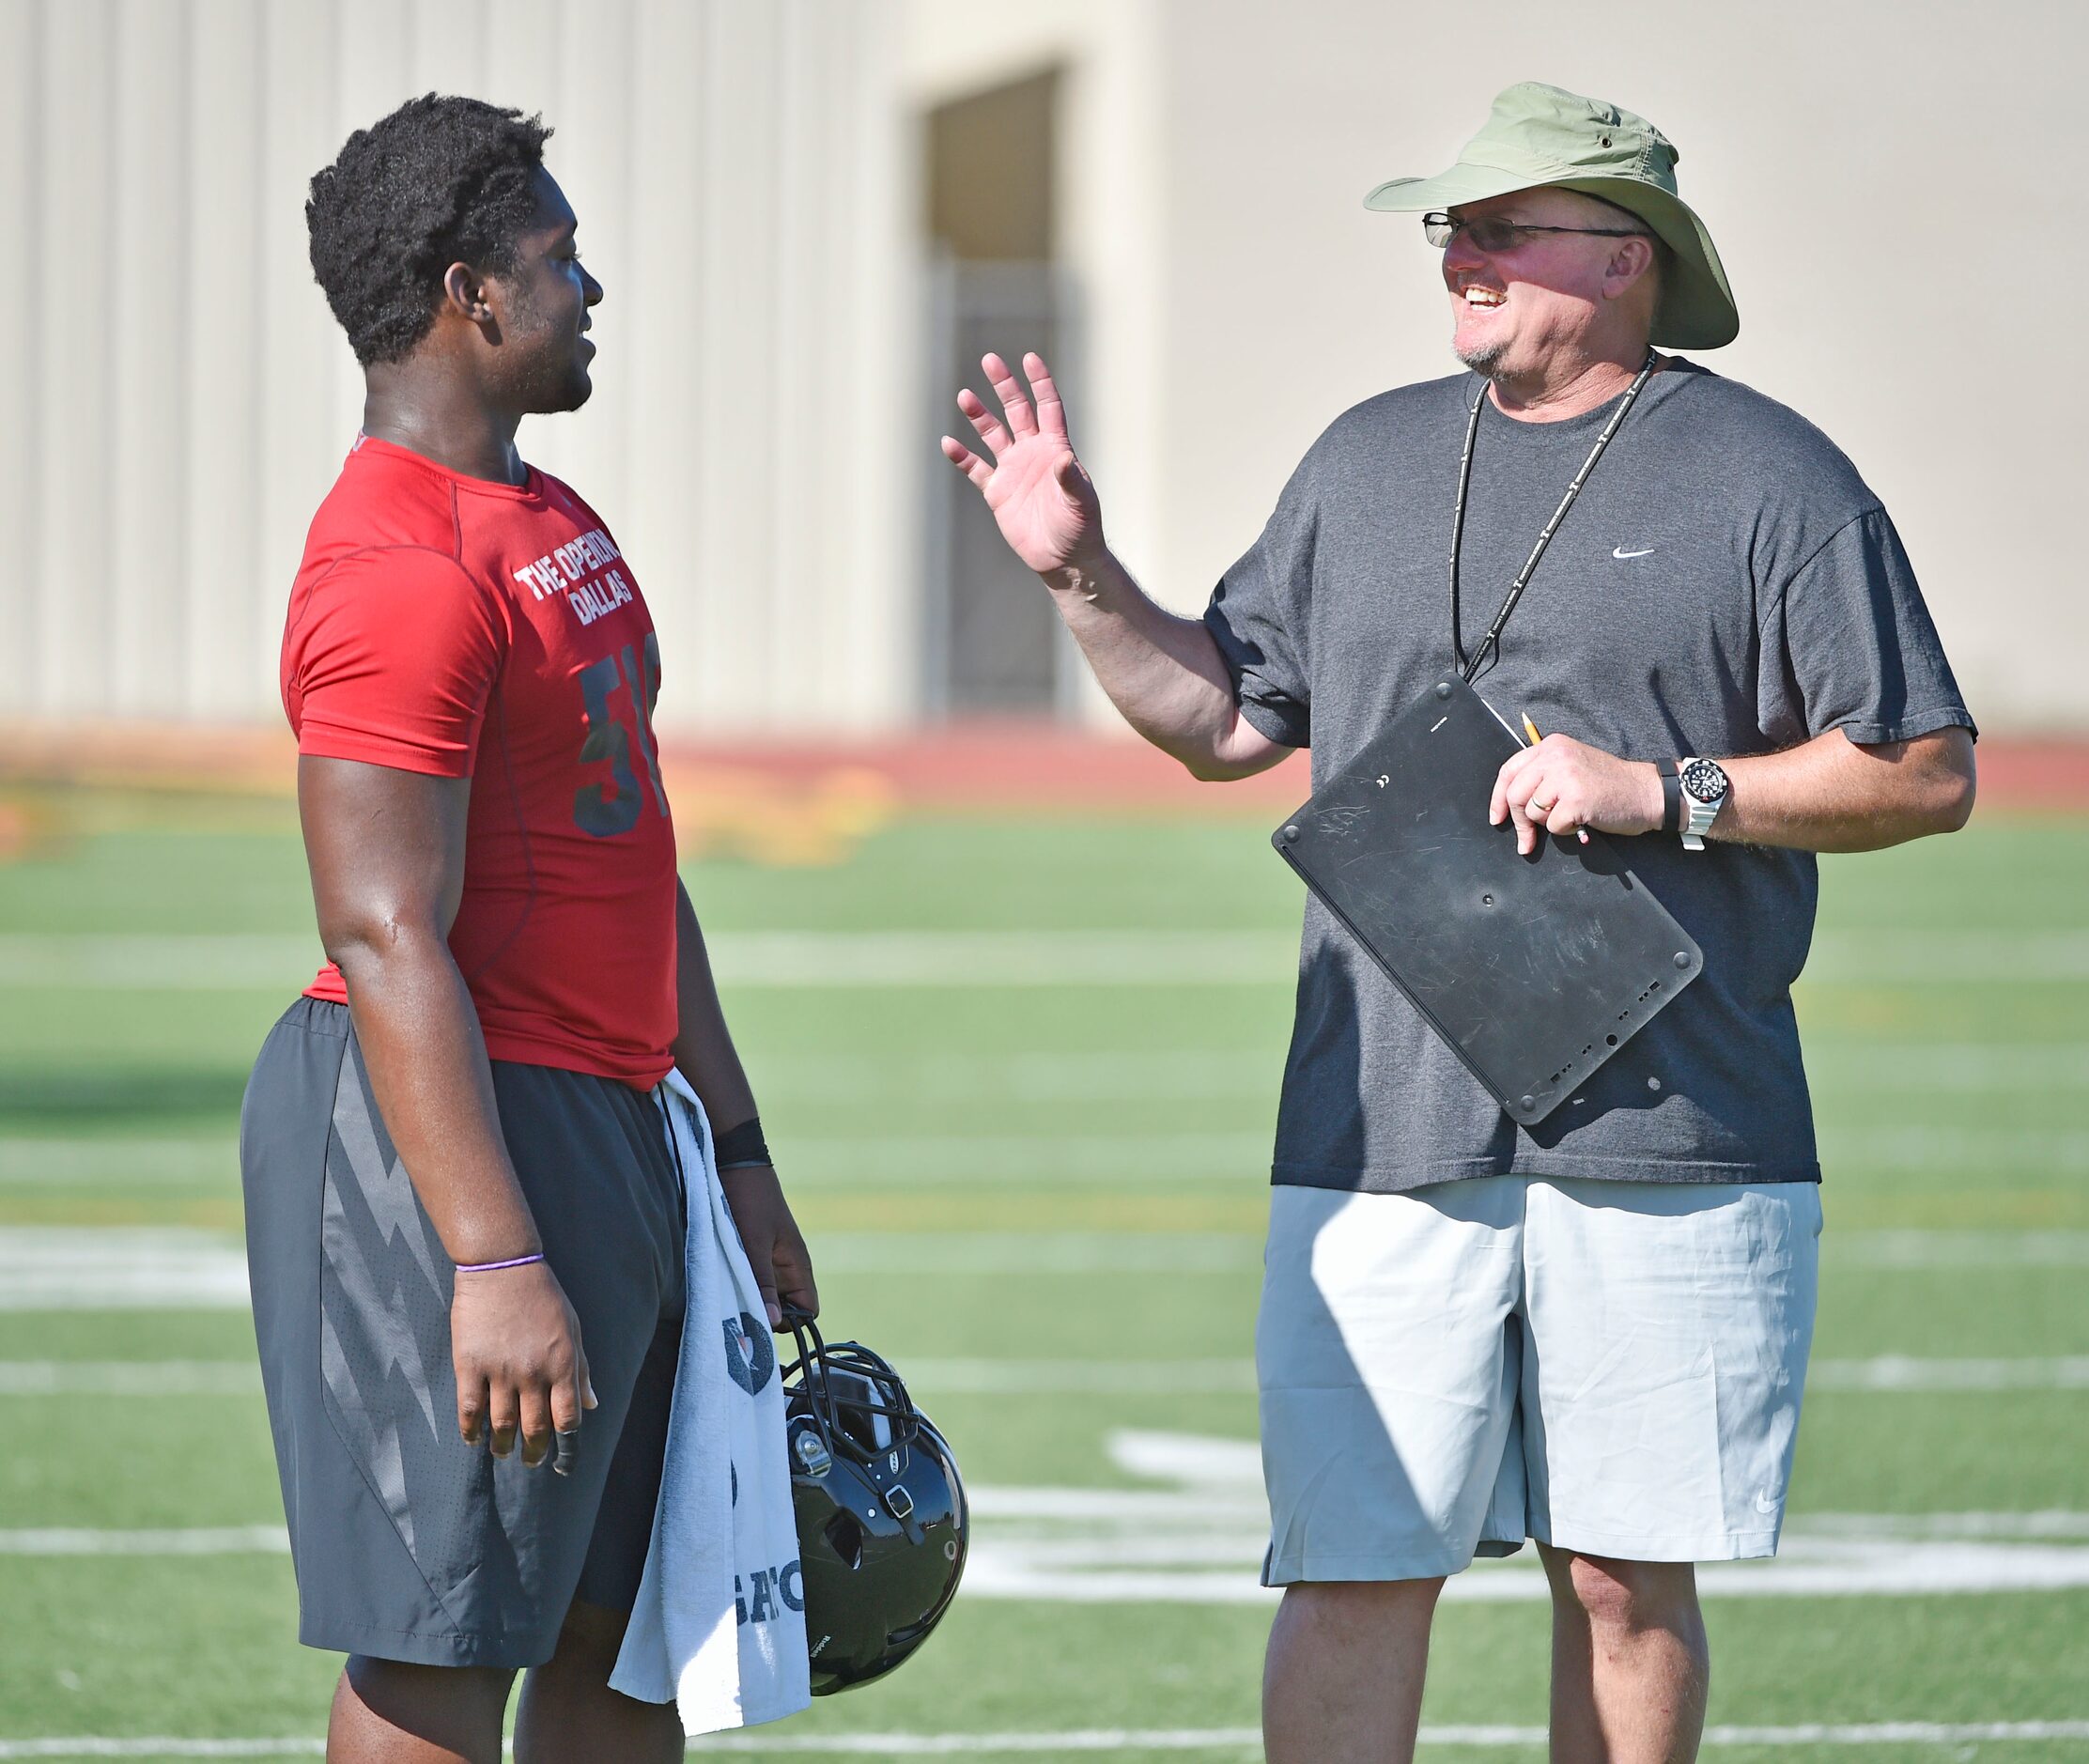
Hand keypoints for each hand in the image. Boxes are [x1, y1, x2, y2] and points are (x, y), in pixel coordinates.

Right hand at [452, 1259, 595, 1470]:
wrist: (502, 1267)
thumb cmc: (543, 1296)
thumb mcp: (573, 1328)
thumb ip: (581, 1368)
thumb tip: (592, 1403)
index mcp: (563, 1364)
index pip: (568, 1420)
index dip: (566, 1448)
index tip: (562, 1464)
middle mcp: (534, 1373)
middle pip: (535, 1430)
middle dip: (534, 1454)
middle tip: (531, 1462)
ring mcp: (500, 1371)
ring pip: (501, 1426)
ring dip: (502, 1447)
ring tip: (502, 1452)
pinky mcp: (470, 1366)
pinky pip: (470, 1410)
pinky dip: (471, 1431)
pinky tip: (473, 1438)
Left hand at [719, 1164, 818, 1328]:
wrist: (733, 1163)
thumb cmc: (749, 1199)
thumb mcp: (753, 1245)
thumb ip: (762, 1283)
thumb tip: (772, 1323)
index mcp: (798, 1265)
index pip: (808, 1310)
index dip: (792, 1322)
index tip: (764, 1324)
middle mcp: (785, 1268)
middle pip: (784, 1309)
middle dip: (765, 1315)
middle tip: (739, 1318)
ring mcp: (766, 1262)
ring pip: (763, 1296)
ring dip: (748, 1301)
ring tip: (727, 1301)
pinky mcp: (748, 1255)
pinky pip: (747, 1282)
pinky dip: (736, 1288)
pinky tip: (720, 1286)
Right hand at [940, 351, 1105, 577]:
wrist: (1063, 558)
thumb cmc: (1080, 528)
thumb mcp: (1081, 503)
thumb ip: (1071, 480)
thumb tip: (1063, 460)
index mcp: (1056, 448)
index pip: (1048, 406)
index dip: (1040, 382)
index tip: (1029, 359)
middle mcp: (1032, 452)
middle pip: (1016, 410)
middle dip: (1004, 385)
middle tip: (989, 360)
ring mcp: (1013, 470)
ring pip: (993, 434)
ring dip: (979, 415)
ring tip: (964, 396)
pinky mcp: (997, 492)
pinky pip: (976, 469)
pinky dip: (962, 457)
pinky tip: (948, 443)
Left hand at [1491, 735, 1663, 855]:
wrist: (1647, 792)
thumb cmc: (1610, 785)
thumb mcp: (1572, 767)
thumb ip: (1543, 776)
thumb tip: (1510, 805)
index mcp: (1551, 746)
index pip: (1509, 771)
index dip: (1497, 798)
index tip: (1497, 818)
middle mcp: (1555, 757)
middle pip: (1515, 795)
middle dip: (1519, 821)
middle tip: (1527, 839)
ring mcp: (1565, 777)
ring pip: (1533, 812)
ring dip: (1549, 823)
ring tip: (1573, 815)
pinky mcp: (1576, 799)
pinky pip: (1553, 826)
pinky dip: (1566, 831)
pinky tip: (1583, 820)